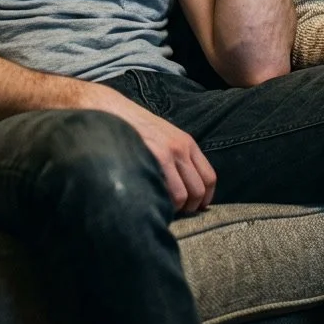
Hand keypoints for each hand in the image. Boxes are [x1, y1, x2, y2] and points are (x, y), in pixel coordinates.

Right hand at [109, 94, 216, 213]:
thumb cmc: (136, 127)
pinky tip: (152, 201)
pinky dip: (162, 203)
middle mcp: (182, 148)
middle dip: (190, 207)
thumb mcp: (164, 136)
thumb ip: (177, 156)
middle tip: (176, 211)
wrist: (114, 111)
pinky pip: (168, 192)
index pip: (209, 177)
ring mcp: (168, 154)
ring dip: (175, 208)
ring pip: (183, 196)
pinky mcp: (154, 159)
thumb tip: (185, 185)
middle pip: (198, 189)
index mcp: (187, 143)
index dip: (205, 198)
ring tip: (162, 207)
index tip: (196, 207)